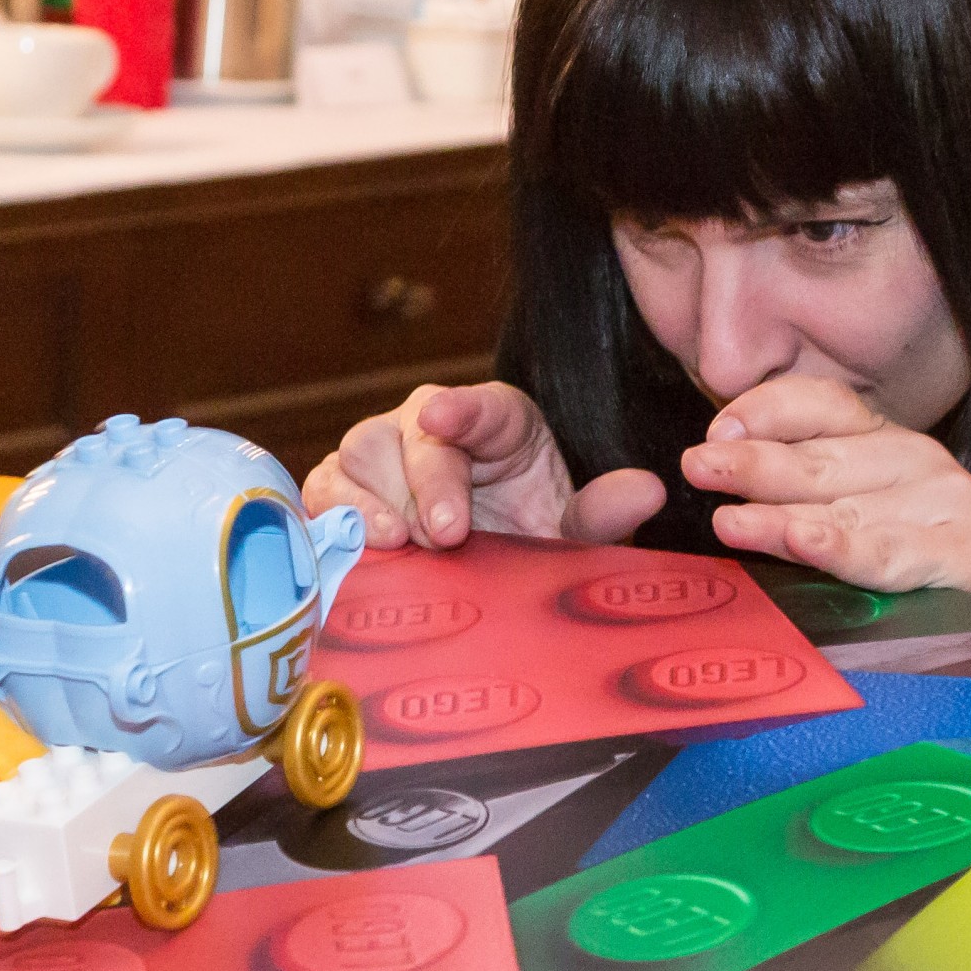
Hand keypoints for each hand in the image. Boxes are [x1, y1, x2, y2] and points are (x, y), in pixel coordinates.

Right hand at [304, 381, 668, 551]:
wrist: (481, 565)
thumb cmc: (526, 533)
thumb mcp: (570, 529)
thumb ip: (605, 513)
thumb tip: (649, 490)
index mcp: (497, 421)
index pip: (479, 404)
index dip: (460, 408)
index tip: (442, 416)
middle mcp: (430, 425)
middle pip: (409, 434)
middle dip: (426, 483)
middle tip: (446, 533)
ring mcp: (381, 453)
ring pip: (357, 454)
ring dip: (375, 499)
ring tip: (399, 541)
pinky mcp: (342, 487)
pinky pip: (322, 488)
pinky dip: (333, 513)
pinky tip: (357, 544)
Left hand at [676, 376, 970, 598]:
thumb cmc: (930, 582)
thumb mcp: (864, 524)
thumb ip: (807, 502)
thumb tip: (725, 497)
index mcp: (884, 443)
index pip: (819, 404)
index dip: (766, 411)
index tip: (717, 430)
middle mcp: (915, 459)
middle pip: (819, 457)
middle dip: (751, 462)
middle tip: (698, 466)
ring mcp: (942, 501)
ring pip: (844, 508)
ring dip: (780, 514)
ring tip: (729, 520)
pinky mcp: (964, 548)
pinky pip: (888, 552)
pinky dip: (843, 549)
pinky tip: (805, 542)